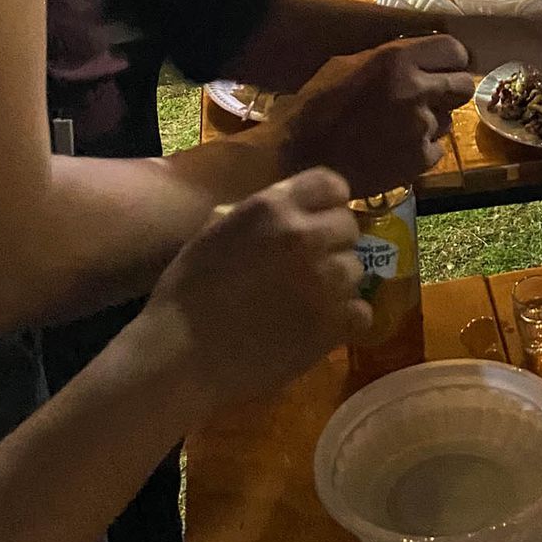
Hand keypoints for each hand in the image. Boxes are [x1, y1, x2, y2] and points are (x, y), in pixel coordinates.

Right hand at [134, 167, 367, 409]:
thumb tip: (284, 209)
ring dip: (337, 282)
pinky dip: (346, 320)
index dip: (328, 203)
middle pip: (349, 227)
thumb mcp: (214, 233)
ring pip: (356, 270)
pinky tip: (321, 326)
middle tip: (310, 265)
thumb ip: (256, 213)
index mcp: (274, 207)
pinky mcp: (332, 324)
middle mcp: (306, 236)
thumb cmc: (185, 294)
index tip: (318, 220)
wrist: (179, 357)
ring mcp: (324, 281)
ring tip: (309, 300)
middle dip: (333, 243)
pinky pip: (362, 312)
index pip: (331, 184)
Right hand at [273, 37, 471, 194]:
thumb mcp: (349, 64)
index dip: (450, 60)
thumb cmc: (316, 105)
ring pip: (447, 120)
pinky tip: (392, 150)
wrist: (299, 156)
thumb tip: (422, 57)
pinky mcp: (419, 160)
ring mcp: (419, 127)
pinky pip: (435, 149)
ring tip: (397, 128)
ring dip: (430, 123)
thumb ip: (391, 59)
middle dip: (449, 91)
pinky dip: (419, 151)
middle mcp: (415, 90)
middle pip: (462, 85)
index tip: (443, 67)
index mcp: (397, 59)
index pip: (454, 50)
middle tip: (429, 98)